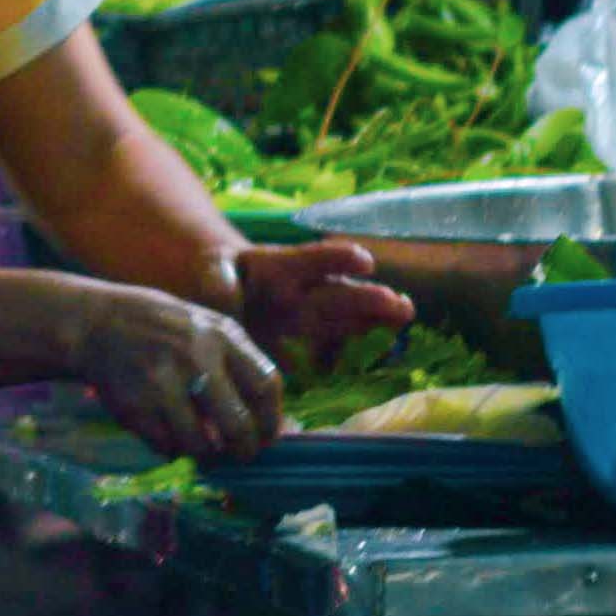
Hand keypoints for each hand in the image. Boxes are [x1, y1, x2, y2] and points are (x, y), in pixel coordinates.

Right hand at [70, 282, 285, 461]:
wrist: (97, 323)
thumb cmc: (163, 328)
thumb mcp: (205, 328)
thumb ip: (237, 365)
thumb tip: (271, 421)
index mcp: (221, 336)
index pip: (265, 386)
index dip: (272, 420)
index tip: (268, 437)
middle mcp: (196, 359)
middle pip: (238, 425)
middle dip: (244, 450)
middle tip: (241, 455)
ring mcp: (163, 385)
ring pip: (201, 445)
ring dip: (206, 455)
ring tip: (202, 448)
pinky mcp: (135, 407)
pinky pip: (166, 447)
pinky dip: (172, 449)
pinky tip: (168, 434)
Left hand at [235, 239, 414, 367]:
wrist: (220, 290)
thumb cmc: (219, 275)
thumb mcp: (211, 271)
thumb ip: (219, 283)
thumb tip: (230, 306)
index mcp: (284, 266)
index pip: (315, 259)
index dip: (339, 259)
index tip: (364, 262)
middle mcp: (305, 288)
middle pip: (339, 293)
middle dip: (369, 298)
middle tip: (400, 305)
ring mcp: (309, 313)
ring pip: (344, 316)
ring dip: (373, 318)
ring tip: (404, 317)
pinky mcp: (304, 337)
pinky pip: (328, 344)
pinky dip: (340, 352)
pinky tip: (360, 356)